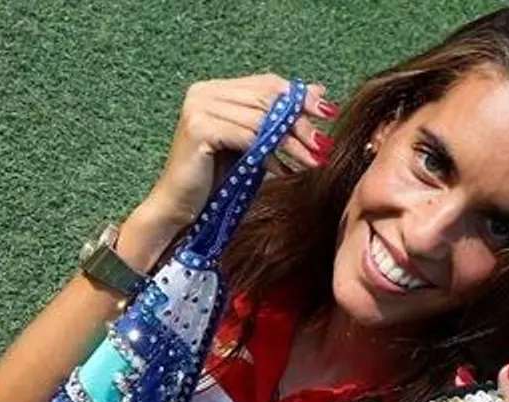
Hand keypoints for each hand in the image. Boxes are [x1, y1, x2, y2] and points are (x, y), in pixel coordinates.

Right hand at [136, 74, 339, 234]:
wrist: (179, 209)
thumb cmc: (217, 178)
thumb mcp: (255, 143)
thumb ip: (280, 116)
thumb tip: (320, 92)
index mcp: (214, 89)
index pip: (267, 84)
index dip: (300, 97)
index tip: (329, 113)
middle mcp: (203, 92)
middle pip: (266, 99)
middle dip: (299, 123)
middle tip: (323, 145)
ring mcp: (197, 108)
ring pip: (261, 119)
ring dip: (291, 142)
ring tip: (311, 160)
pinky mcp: (198, 129)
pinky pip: (247, 136)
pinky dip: (269, 154)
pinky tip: (283, 171)